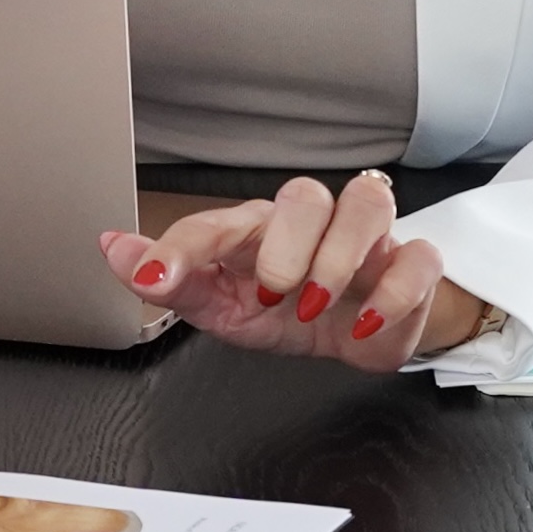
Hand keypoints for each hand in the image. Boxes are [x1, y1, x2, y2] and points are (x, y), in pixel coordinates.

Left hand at [100, 173, 480, 372]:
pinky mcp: (410, 266)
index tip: (153, 276)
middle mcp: (313, 224)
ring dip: (339, 257)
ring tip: (318, 303)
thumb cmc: (285, 309)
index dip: (183, 245)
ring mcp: (366, 240)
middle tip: (275, 292)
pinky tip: (367, 321)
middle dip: (287, 247)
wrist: (356, 335)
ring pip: (367, 204)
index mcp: (257, 231)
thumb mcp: (223, 307)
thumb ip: (173, 281)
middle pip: (305, 195)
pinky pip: (418, 258)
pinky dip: (394, 291)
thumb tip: (114, 249)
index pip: (217, 223)